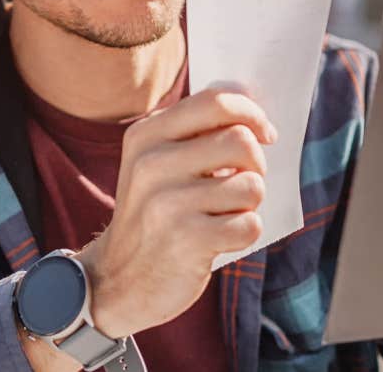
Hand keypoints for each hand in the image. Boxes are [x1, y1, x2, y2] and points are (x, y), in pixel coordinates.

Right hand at [74, 86, 276, 337]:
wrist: (117, 281)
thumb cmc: (154, 214)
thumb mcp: (157, 164)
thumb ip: (195, 133)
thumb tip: (255, 116)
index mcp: (146, 135)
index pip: (215, 102)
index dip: (252, 113)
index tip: (265, 133)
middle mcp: (151, 164)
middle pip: (241, 141)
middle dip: (256, 164)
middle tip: (242, 180)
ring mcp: (167, 203)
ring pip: (251, 186)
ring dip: (249, 204)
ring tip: (222, 214)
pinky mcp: (187, 240)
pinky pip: (249, 225)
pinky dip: (244, 233)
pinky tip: (219, 239)